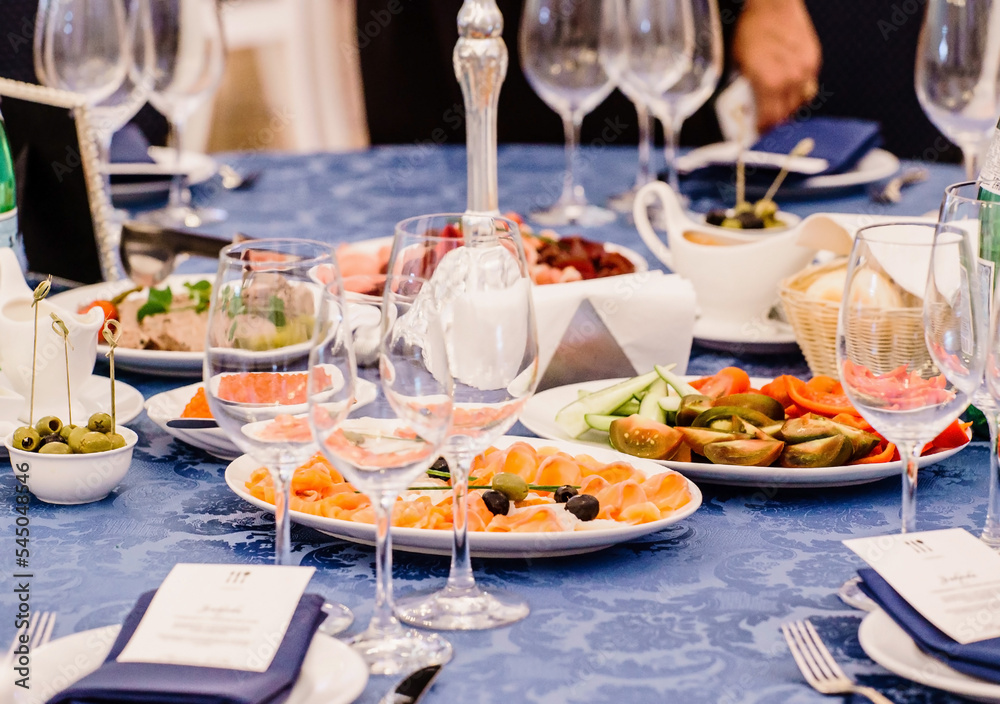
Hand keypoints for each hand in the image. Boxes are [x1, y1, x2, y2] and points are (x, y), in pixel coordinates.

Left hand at [733, 0, 821, 131]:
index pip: (769, 120)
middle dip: (775, 121)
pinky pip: (808, 85)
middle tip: (765, 121)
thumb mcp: (738, 63)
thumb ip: (745, 88)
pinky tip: (788, 87)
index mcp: (769, 83)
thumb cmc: (751, 29)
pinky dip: (799, 90)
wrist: (772, 3)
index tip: (757, 132)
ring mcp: (805, 70)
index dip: (762, 130)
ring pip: (800, 102)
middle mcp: (790, 80)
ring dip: (788, 107)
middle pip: (786, 115)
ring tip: (777, 106)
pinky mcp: (814, 59)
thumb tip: (746, 107)